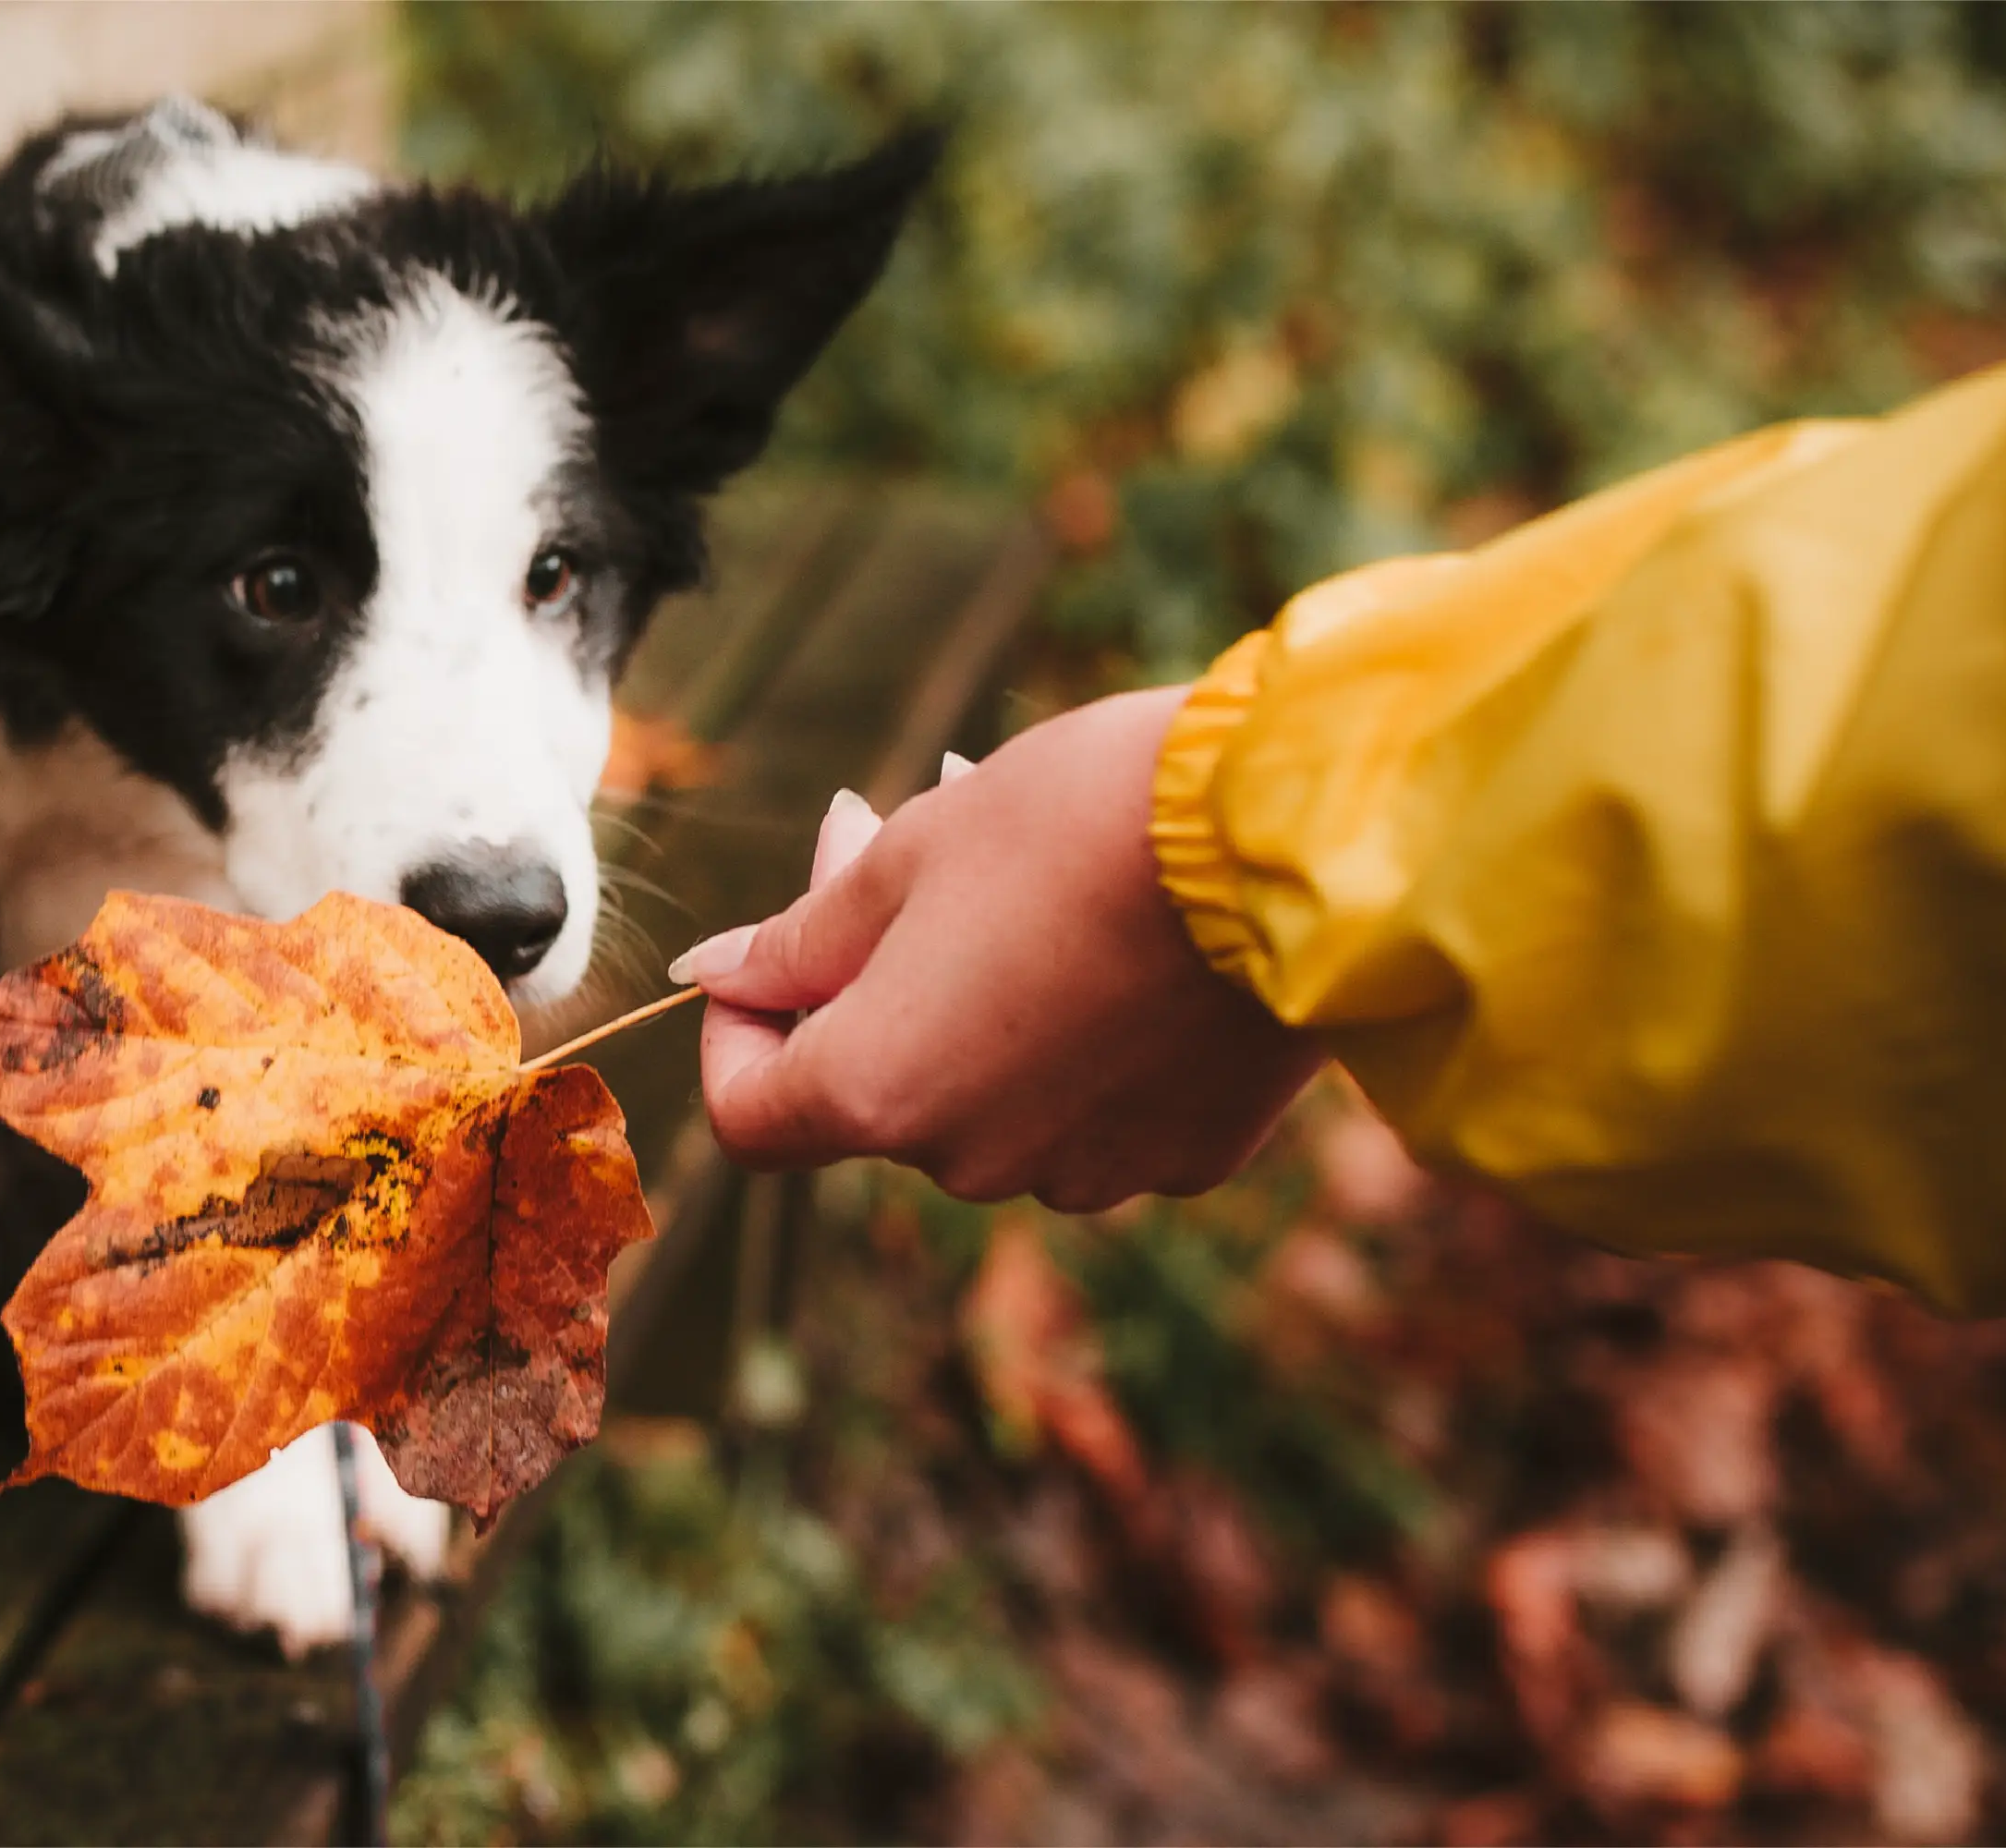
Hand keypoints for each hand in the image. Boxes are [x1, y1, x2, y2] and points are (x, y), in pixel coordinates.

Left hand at [680, 686, 1323, 1208]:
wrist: (1293, 839)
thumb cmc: (1077, 822)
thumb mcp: (909, 854)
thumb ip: (799, 939)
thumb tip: (713, 975)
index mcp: (879, 1094)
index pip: (750, 1116)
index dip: (738, 1033)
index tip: (771, 953)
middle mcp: (974, 1162)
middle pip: (876, 1093)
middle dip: (868, 982)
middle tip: (896, 838)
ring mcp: (1089, 1170)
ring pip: (987, 1100)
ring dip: (974, 1007)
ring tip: (1027, 879)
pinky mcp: (1187, 1156)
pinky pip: (1094, 1108)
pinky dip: (1079, 1040)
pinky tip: (1123, 943)